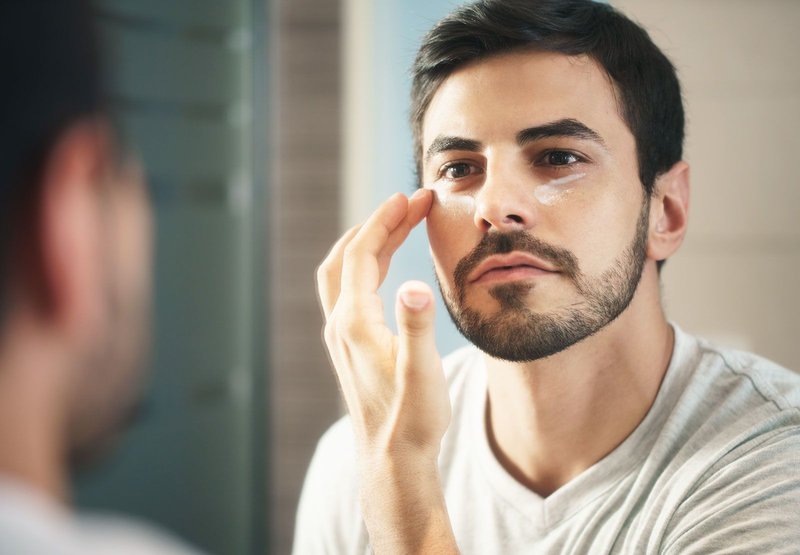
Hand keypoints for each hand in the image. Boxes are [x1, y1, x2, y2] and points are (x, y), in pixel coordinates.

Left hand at [317, 189, 448, 458]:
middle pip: (348, 257)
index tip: (412, 196)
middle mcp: (340, 325)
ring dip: (366, 242)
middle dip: (377, 223)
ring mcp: (341, 336)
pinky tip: (383, 265)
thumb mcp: (424, 375)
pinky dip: (364, 265)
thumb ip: (417, 329)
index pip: (363, 254)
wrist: (392, 459)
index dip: (386, 220)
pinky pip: (347, 290)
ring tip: (398, 223)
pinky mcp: (348, 346)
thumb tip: (414, 286)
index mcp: (356, 324)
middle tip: (409, 202)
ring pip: (342, 272)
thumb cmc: (412, 420)